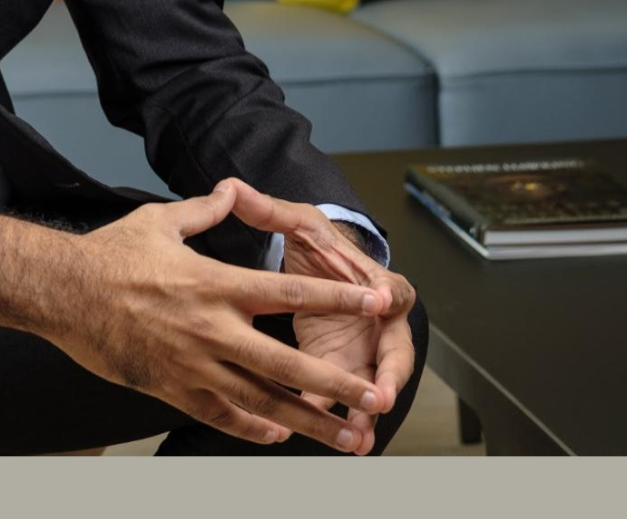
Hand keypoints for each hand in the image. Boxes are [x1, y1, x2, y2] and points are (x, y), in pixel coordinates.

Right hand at [39, 180, 395, 451]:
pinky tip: (277, 434)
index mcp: (215, 284)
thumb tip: (231, 190)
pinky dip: (251, 427)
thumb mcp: (161, 221)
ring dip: (306, 420)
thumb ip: (205, 211)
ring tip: (344, 436)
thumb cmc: (109, 254)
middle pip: (286, 363)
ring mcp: (192, 365)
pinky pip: (219, 414)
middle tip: (375, 397)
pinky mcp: (170, 388)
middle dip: (336, 383)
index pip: (289, 294)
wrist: (61, 293)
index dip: (337, 299)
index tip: (375, 304)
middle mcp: (211, 329)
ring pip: (260, 401)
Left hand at [224, 179, 418, 455]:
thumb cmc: (321, 250)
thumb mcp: (301, 226)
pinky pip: (345, 399)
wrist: (327, 272)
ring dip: (366, 412)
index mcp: (375, 282)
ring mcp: (366, 351)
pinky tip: (333, 440)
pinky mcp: (346, 370)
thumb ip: (269, 211)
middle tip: (380, 397)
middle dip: (388, 377)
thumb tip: (233, 187)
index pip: (389, 290)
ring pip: (372, 385)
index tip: (378, 304)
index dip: (384, 299)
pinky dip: (340, 419)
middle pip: (393, 353)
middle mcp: (379, 322)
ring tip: (358, 438)